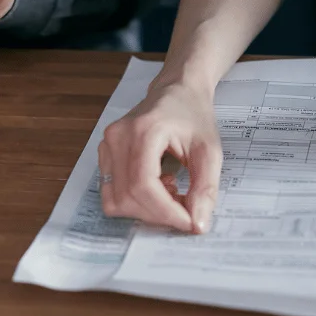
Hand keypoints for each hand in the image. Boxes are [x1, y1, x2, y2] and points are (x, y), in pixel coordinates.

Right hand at [99, 81, 223, 233]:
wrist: (177, 91)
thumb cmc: (193, 115)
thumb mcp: (210, 151)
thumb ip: (205, 189)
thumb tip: (197, 225)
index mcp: (144, 130)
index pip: (143, 185)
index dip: (166, 212)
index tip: (189, 222)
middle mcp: (118, 137)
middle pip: (127, 197)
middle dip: (158, 214)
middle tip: (185, 209)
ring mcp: (106, 145)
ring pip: (115, 200)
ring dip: (145, 210)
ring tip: (170, 192)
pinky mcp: (104, 154)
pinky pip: (111, 192)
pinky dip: (135, 201)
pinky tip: (156, 186)